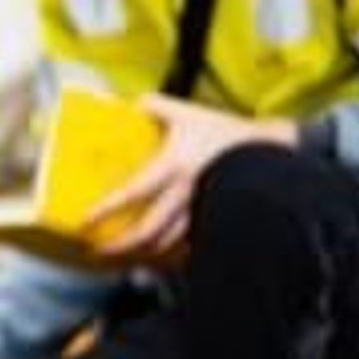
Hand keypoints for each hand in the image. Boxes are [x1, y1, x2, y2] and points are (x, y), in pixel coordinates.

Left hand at [86, 94, 295, 266]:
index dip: (106, 209)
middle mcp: (183, 196)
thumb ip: (158, 106)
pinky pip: (190, 242)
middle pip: (147, 231)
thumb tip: (135, 103)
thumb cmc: (228, 135)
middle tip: (102, 250)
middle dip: (122, 246)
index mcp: (172, 168)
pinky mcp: (216, 219)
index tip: (86, 220)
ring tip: (130, 255)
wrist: (272, 152)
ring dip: (146, 253)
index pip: (131, 193)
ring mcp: (201, 212)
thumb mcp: (188, 113)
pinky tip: (164, 254)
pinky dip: (174, 252)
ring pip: (168, 243)